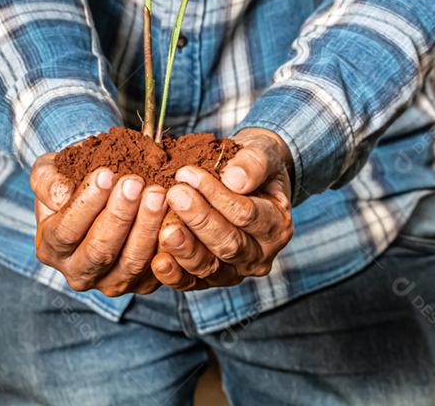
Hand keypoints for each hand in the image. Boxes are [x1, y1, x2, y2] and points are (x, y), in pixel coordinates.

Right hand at [30, 152, 167, 296]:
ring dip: (147, 227)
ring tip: (158, 194)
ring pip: (131, 262)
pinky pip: (158, 269)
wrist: (100, 196)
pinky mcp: (141, 284)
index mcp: (51, 248)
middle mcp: (78, 273)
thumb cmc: (72, 182)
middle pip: (100, 251)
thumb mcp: (49, 173)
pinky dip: (168, 244)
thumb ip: (47, 181)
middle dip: (120, 215)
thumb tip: (61, 194)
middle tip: (136, 183)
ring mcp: (111, 283)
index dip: (86, 203)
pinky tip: (175, 214)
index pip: (66, 231)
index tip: (105, 174)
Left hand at [151, 128, 293, 289]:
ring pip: (209, 267)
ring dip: (185, 248)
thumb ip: (254, 163)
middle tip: (175, 195)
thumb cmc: (253, 164)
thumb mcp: (262, 153)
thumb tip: (235, 180)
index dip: (216, 195)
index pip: (247, 215)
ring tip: (164, 227)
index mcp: (277, 226)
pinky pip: (191, 282)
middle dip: (199, 220)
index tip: (189, 173)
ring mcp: (235, 271)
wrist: (245, 179)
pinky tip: (158, 260)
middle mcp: (260, 255)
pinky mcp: (209, 279)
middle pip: (229, 244)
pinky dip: (174, 274)